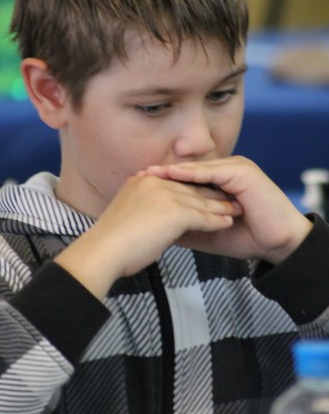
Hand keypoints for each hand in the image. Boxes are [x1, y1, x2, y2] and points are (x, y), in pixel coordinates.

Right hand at [54, 173, 239, 298]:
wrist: (103, 252)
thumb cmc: (111, 243)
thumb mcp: (128, 215)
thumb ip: (144, 211)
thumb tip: (157, 220)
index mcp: (142, 181)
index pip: (176, 183)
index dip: (194, 190)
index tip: (209, 195)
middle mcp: (154, 182)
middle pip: (190, 189)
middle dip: (211, 195)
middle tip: (230, 200)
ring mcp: (165, 195)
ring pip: (199, 201)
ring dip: (220, 207)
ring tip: (236, 211)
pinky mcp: (174, 212)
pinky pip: (201, 217)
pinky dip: (216, 221)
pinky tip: (227, 224)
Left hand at [143, 156, 312, 264]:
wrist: (275, 244)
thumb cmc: (244, 238)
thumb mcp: (206, 232)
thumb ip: (185, 226)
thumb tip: (156, 228)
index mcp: (217, 184)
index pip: (185, 181)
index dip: (162, 184)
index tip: (137, 187)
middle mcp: (224, 172)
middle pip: (189, 172)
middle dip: (163, 175)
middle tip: (138, 176)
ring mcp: (234, 169)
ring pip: (198, 170)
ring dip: (174, 171)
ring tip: (152, 173)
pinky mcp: (242, 172)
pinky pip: (214, 172)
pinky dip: (194, 173)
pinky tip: (174, 174)